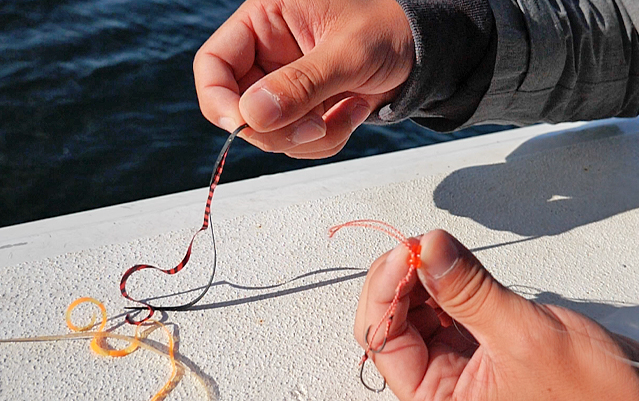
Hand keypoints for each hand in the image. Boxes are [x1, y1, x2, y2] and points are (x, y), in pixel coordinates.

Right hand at [193, 0, 413, 158]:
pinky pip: (298, 143)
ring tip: (352, 108)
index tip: (246, 125)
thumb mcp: (349, 51)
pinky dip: (328, 139)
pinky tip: (355, 110)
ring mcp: (285, 86)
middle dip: (279, 129)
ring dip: (311, 138)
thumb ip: (301, 83)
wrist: (424, 49)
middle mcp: (267, 55)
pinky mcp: (304, 110)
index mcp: (265, 20)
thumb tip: (253, 116)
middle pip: (240, 110)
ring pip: (271, 134)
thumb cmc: (391, 28)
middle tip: (317, 127)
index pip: (214, 64)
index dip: (220, 100)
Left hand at [355, 230, 638, 400]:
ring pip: (414, 312)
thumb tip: (429, 247)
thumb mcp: (522, 332)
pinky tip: (453, 266)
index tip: (406, 251)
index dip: (386, 292)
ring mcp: (455, 366)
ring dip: (421, 278)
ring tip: (440, 251)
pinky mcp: (474, 346)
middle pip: (391, 324)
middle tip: (423, 245)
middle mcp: (439, 388)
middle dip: (400, 281)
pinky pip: (443, 309)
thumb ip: (467, 287)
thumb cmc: (588, 392)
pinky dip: (444, 284)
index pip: (383, 341)